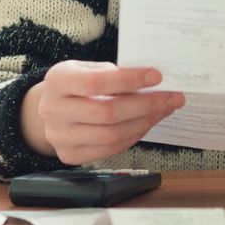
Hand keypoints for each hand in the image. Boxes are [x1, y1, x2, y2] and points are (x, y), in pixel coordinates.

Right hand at [21, 61, 184, 164]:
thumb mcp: (87, 68)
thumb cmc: (77, 84)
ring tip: (164, 110)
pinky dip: (134, 136)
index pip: (97, 82)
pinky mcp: (69, 155)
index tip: (157, 76)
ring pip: (112, 135)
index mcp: (57, 81)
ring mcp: (60, 137)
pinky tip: (147, 122)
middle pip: (108, 112)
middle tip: (173, 97)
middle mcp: (53, 110)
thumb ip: (113, 73)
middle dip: (146, 105)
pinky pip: (110, 149)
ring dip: (145, 122)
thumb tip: (152, 81)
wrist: (52, 108)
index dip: (129, 80)